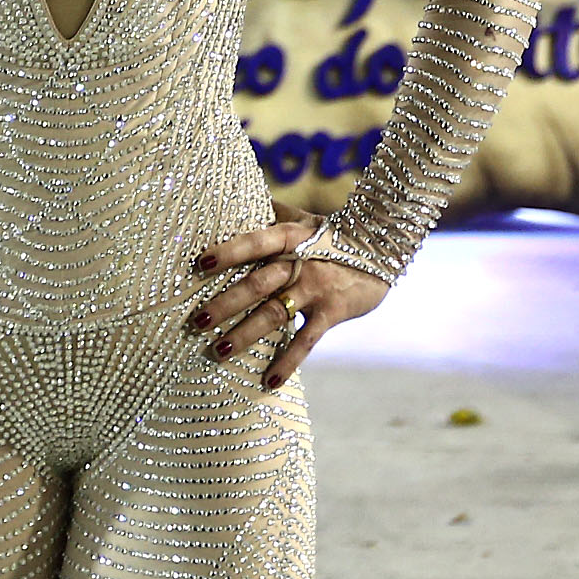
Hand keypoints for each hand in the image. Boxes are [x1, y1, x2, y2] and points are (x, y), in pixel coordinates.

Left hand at [191, 212, 387, 389]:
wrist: (382, 248)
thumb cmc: (331, 234)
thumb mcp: (302, 219)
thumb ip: (269, 212)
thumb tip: (233, 195)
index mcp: (290, 237)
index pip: (255, 241)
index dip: (229, 251)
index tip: (199, 263)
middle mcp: (300, 262)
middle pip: (258, 283)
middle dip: (226, 303)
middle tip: (197, 320)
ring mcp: (316, 289)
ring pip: (275, 314)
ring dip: (245, 334)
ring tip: (218, 351)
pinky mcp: (331, 312)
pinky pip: (306, 341)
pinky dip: (287, 362)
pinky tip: (268, 382)